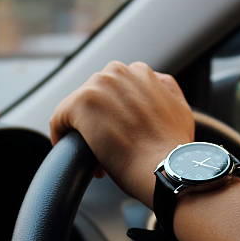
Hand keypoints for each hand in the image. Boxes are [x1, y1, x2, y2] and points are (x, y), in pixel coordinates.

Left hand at [50, 61, 193, 206]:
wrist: (166, 168)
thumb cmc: (173, 151)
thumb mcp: (180, 110)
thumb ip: (165, 91)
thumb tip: (155, 85)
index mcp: (142, 73)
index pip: (115, 90)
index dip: (115, 116)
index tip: (120, 137)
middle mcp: (120, 72)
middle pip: (95, 98)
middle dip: (99, 124)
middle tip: (108, 152)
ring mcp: (100, 85)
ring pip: (77, 108)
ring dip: (84, 132)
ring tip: (97, 158)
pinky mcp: (81, 102)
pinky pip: (60, 118)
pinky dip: (61, 136)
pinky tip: (70, 152)